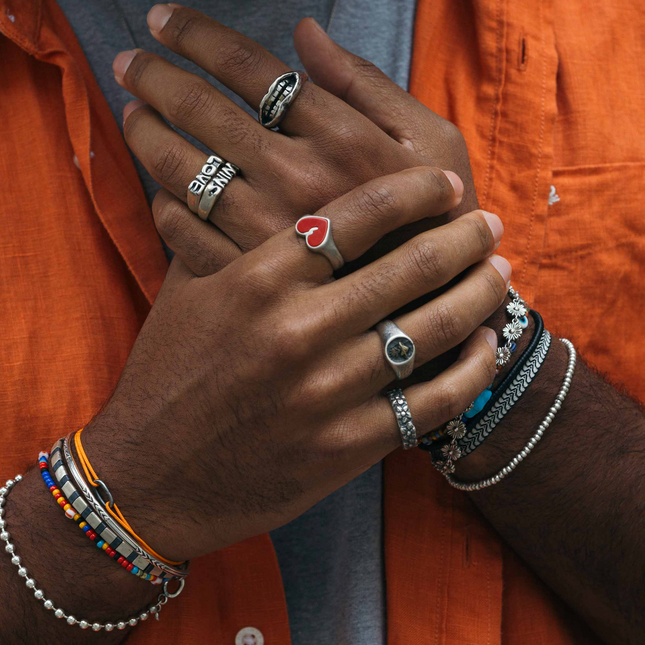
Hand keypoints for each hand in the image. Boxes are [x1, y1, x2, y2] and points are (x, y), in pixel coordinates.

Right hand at [82, 168, 508, 560]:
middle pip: (409, 264)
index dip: (412, 191)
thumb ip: (232, 239)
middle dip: (463, 236)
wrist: (150, 476)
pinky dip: (469, 369)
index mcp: (257, 280)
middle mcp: (298, 329)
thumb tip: (280, 191)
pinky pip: (430, 401)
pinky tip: (483, 344)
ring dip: (479, 294)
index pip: (356, 215)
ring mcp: (326, 392)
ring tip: (499, 273)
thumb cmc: (167, 376)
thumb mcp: (189, 292)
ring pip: (432, 328)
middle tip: (488, 222)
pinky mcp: (345, 447)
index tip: (443, 183)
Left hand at [117, 5, 476, 275]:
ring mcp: (265, 233)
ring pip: (181, 170)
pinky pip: (183, 232)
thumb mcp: (432, 142)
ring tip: (134, 112)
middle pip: (204, 111)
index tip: (163, 19)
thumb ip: (368, 87)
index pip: (252, 70)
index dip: (198, 36)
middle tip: (131, 62)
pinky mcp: (249, 278)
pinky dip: (163, 203)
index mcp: (341, 139)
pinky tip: (165, 187)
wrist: (433, 312)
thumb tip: (305, 36)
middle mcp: (296, 181)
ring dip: (146, 133)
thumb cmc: (438, 219)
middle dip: (156, 75)